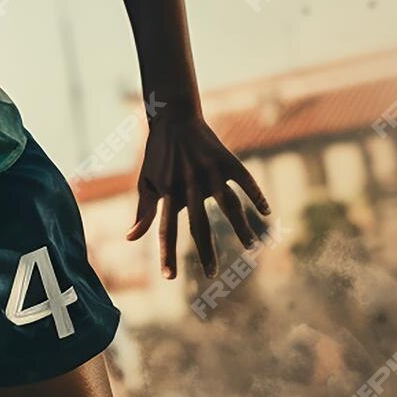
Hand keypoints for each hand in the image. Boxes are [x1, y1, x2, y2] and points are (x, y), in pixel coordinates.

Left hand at [127, 114, 268, 278]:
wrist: (174, 119)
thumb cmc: (158, 155)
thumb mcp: (146, 182)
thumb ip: (143, 212)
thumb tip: (130, 239)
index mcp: (168, 193)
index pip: (166, 230)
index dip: (166, 253)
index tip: (169, 278)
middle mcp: (190, 185)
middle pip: (199, 225)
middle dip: (206, 252)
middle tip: (212, 275)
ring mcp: (210, 172)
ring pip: (229, 206)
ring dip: (241, 228)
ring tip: (251, 248)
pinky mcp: (227, 160)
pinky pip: (246, 180)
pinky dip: (257, 195)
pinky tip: (266, 212)